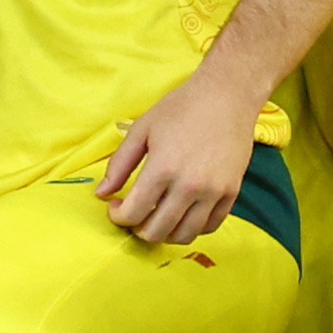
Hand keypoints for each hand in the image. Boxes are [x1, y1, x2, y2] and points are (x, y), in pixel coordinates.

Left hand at [99, 67, 260, 245]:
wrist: (226, 97)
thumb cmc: (181, 108)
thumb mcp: (142, 130)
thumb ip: (119, 164)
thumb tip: (101, 193)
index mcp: (162, 168)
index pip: (134, 213)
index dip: (118, 216)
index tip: (115, 207)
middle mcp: (189, 186)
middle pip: (157, 231)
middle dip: (138, 229)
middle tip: (134, 215)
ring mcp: (213, 193)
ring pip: (184, 236)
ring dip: (164, 234)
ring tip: (156, 217)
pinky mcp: (231, 194)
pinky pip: (209, 227)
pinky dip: (191, 228)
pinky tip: (181, 214)